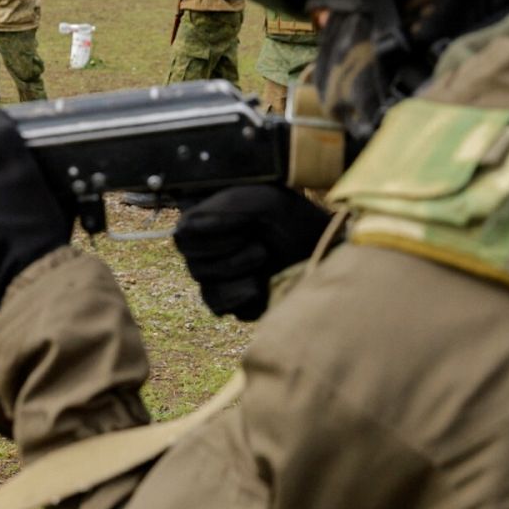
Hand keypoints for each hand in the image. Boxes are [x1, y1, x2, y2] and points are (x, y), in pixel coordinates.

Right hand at [172, 185, 329, 320]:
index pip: (182, 234)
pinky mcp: (233, 303)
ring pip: (205, 286)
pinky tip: (259, 286)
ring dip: (238, 271)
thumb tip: (186, 227)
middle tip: (261, 245)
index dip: (209, 235)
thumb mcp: (263, 202)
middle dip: (230, 255)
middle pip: (192, 263)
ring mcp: (220, 279)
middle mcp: (209, 250)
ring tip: (265, 259)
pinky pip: (218, 307)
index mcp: (209, 220)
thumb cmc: (295, 221)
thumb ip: (225, 208)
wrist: (326, 252)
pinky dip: (240, 296)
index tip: (242, 227)